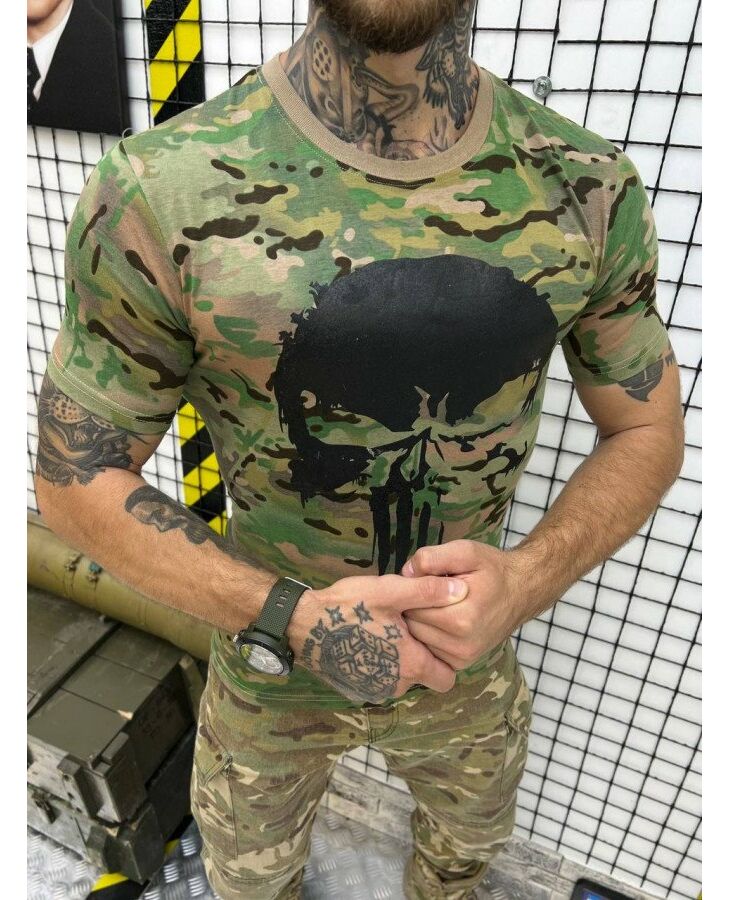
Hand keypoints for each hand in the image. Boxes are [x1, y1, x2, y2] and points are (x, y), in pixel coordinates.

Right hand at [287, 573, 469, 703]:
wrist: (302, 625)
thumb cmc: (349, 607)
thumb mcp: (391, 591)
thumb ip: (429, 591)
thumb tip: (462, 589)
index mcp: (411, 665)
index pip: (447, 678)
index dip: (444, 658)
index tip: (433, 637)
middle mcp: (395, 686)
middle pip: (422, 678)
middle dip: (419, 657)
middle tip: (404, 629)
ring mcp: (372, 691)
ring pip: (399, 680)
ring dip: (396, 661)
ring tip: (382, 632)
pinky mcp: (354, 691)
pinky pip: (377, 681)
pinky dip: (375, 666)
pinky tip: (364, 642)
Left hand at [399, 539, 526, 669]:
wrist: (521, 591)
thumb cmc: (492, 569)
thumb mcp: (465, 551)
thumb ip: (433, 557)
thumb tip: (406, 573)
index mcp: (462, 618)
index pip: (412, 606)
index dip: (412, 589)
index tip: (423, 579)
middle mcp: (462, 644)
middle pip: (412, 625)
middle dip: (414, 606)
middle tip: (428, 592)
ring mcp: (463, 657)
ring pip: (418, 639)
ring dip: (420, 622)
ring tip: (435, 604)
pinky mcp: (462, 663)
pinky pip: (430, 649)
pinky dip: (429, 635)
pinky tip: (440, 619)